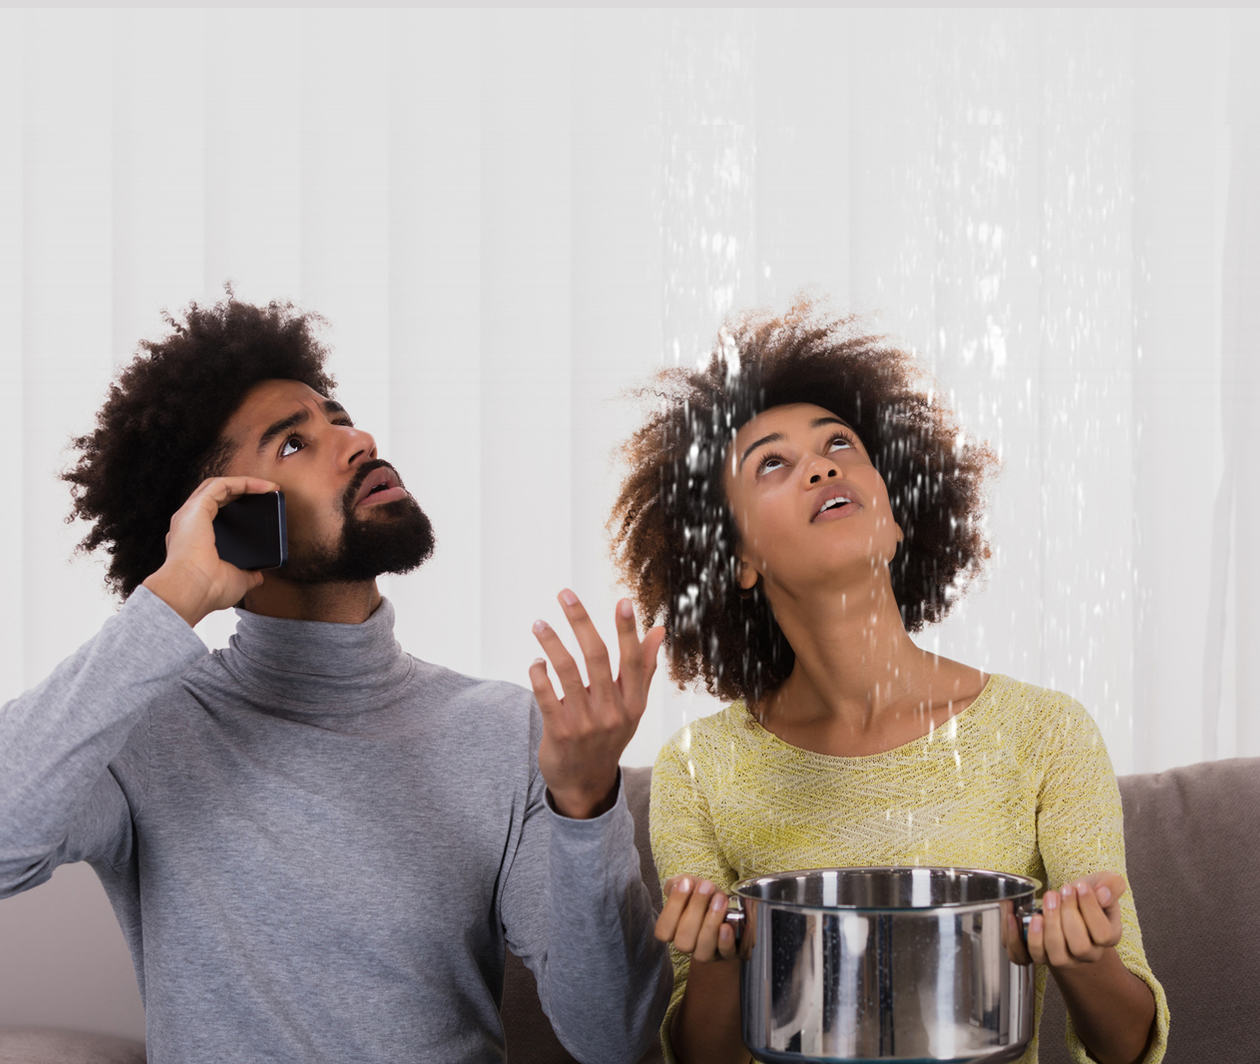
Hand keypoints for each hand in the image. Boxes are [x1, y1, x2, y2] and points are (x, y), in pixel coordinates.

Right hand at [141, 476, 280, 627]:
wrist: (193, 591)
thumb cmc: (208, 590)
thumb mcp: (236, 580)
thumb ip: (247, 575)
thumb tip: (258, 576)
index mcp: (194, 540)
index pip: (214, 515)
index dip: (236, 508)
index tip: (260, 510)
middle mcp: (188, 525)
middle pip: (215, 496)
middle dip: (241, 491)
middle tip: (266, 493)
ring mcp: (189, 514)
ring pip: (216, 486)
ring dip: (244, 483)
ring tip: (269, 486)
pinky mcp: (196, 508)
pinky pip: (221, 485)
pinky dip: (243, 482)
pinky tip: (264, 486)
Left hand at [529, 590, 664, 818]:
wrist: (585, 783)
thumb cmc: (609, 736)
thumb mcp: (631, 707)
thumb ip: (642, 668)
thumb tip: (659, 630)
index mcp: (633, 703)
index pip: (632, 659)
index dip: (628, 630)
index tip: (623, 601)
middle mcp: (612, 712)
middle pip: (597, 657)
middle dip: (580, 621)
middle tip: (565, 594)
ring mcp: (586, 724)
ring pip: (567, 671)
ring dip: (551, 642)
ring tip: (539, 624)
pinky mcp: (560, 733)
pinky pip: (545, 695)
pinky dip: (539, 673)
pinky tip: (536, 661)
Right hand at [655, 876, 737, 962]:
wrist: (732, 904)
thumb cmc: (707, 895)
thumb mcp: (691, 885)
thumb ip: (678, 884)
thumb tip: (676, 885)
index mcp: (674, 932)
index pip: (663, 931)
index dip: (673, 907)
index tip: (686, 883)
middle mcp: (689, 946)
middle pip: (683, 942)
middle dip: (694, 911)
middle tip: (706, 886)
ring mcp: (708, 953)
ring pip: (702, 953)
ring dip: (710, 923)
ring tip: (719, 898)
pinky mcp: (728, 954)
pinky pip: (725, 954)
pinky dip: (725, 940)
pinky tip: (726, 926)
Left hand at [1027, 871, 1125, 969]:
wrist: (1066, 906)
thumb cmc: (1083, 895)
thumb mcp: (1102, 883)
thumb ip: (1111, 885)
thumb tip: (1103, 893)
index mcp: (1107, 937)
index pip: (1104, 934)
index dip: (1091, 910)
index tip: (1080, 886)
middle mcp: (1087, 954)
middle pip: (1080, 947)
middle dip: (1067, 916)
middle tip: (1057, 893)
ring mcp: (1064, 958)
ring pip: (1057, 957)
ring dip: (1049, 926)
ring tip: (1046, 901)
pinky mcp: (1040, 956)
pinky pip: (1030, 957)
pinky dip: (1022, 938)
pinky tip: (1021, 916)